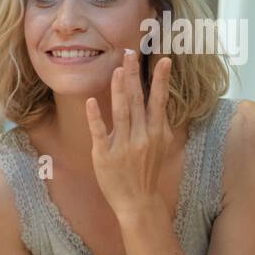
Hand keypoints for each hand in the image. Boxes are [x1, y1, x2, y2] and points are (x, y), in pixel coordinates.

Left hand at [85, 49, 173, 220]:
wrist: (138, 200)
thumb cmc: (146, 170)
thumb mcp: (159, 145)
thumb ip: (157, 121)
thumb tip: (158, 98)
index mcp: (156, 132)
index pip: (159, 100)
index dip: (160, 79)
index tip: (162, 59)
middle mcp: (142, 136)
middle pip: (138, 100)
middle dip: (134, 75)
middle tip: (130, 53)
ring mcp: (123, 145)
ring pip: (121, 112)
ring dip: (119, 89)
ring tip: (117, 69)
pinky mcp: (104, 154)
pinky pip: (99, 131)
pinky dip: (96, 116)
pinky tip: (92, 101)